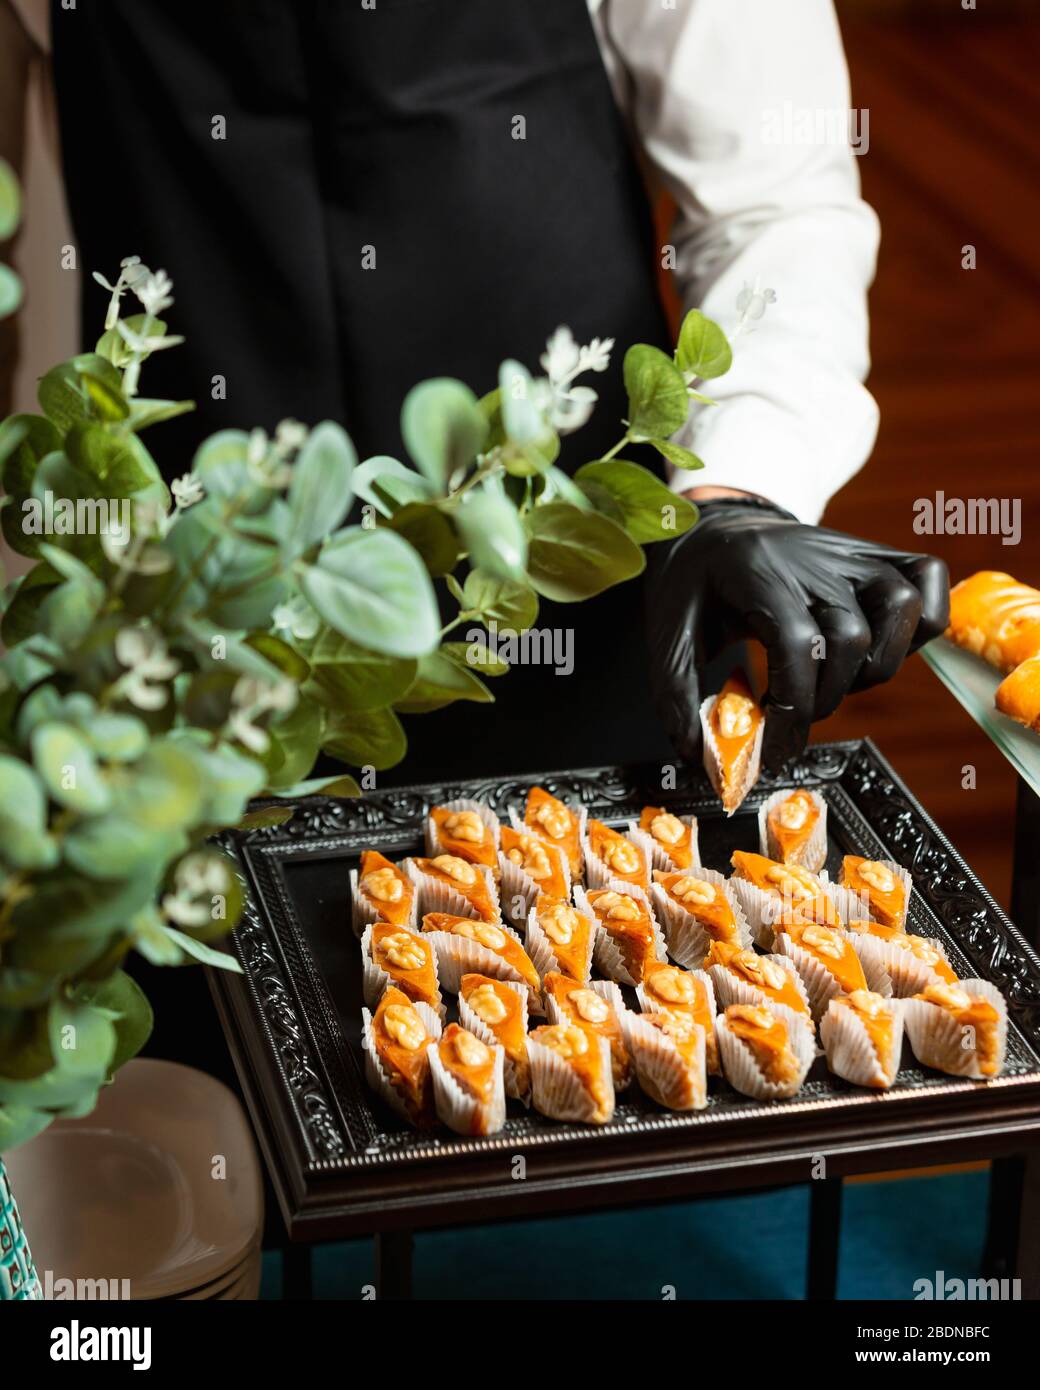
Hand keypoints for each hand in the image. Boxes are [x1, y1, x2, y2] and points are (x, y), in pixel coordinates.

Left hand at [644, 498, 949, 770]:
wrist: (715, 526)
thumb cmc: (693, 584)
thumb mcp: (666, 636)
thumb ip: (678, 699)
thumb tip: (705, 760)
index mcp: (755, 573)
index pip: (798, 644)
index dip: (793, 710)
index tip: (776, 750)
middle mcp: (812, 557)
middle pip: (851, 638)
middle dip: (825, 697)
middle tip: (794, 711)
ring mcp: (851, 552)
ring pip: (900, 609)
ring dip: (876, 665)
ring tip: (836, 680)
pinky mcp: (876, 554)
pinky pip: (927, 579)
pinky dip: (921, 623)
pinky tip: (878, 648)